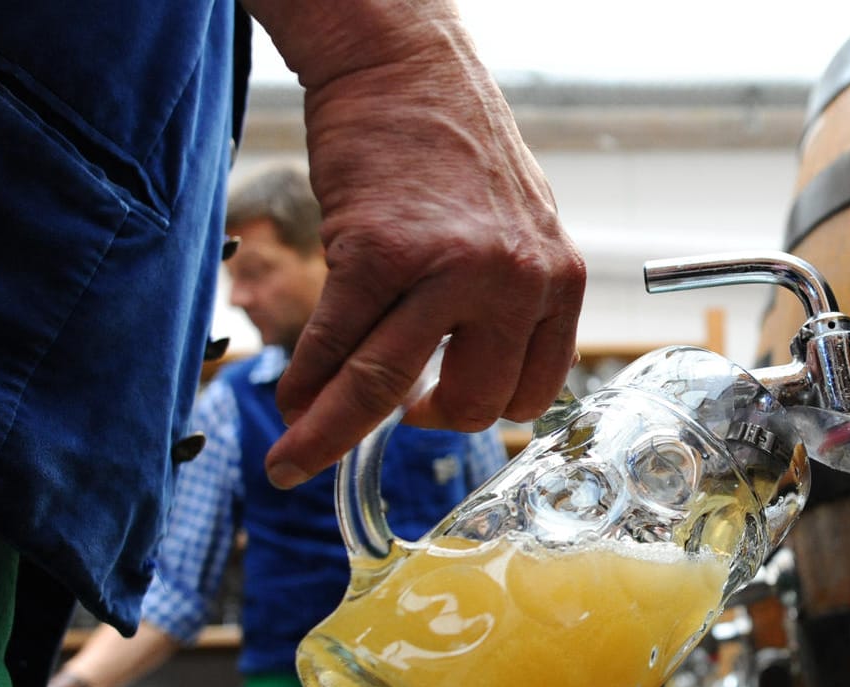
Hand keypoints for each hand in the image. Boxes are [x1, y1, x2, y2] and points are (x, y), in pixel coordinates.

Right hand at [260, 10, 585, 487]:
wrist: (405, 64)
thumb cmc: (453, 148)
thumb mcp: (516, 230)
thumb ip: (505, 302)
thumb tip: (456, 381)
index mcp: (558, 281)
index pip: (532, 392)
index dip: (482, 412)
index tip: (445, 411)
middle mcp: (515, 281)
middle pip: (470, 404)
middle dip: (426, 424)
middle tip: (395, 416)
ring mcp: (447, 270)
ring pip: (387, 385)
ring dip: (332, 433)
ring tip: (298, 458)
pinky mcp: (378, 253)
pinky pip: (338, 343)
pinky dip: (307, 382)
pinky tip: (291, 399)